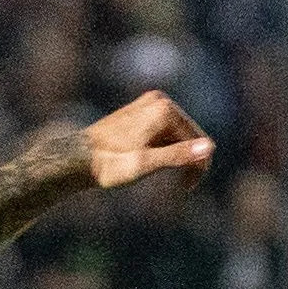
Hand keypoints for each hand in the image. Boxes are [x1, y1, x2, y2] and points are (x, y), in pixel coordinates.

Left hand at [80, 90, 215, 193]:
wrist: (78, 158)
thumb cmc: (111, 164)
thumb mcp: (147, 164)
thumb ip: (178, 155)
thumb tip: (209, 148)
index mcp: (164, 109)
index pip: (198, 139)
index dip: (198, 165)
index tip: (188, 187)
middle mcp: (159, 100)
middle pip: (188, 134)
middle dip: (188, 159)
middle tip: (183, 186)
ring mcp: (149, 103)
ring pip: (176, 134)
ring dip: (176, 155)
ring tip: (164, 176)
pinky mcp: (140, 110)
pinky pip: (163, 130)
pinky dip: (164, 148)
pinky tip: (153, 163)